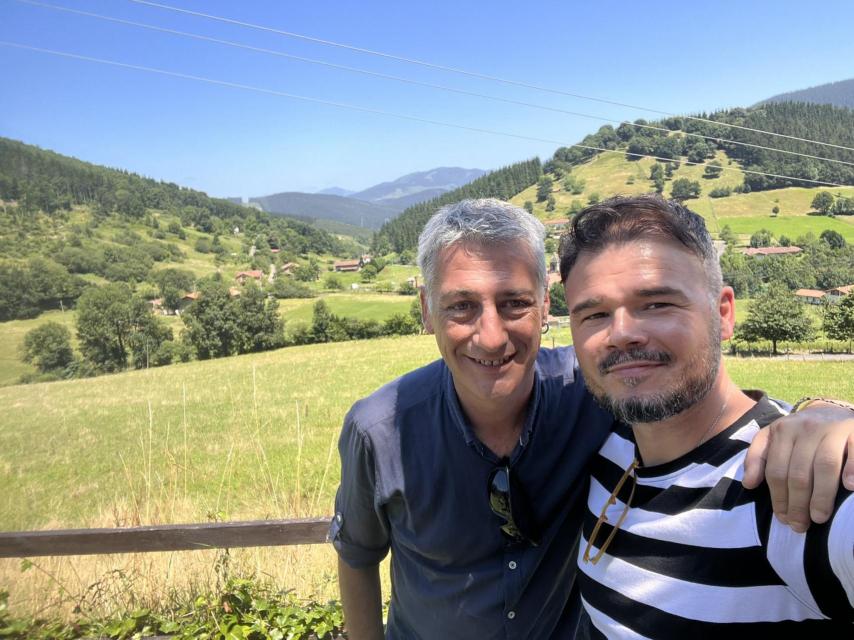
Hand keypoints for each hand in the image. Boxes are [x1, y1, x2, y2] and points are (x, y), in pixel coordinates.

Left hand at [743, 403, 853, 532]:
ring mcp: (832, 429)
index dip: (778, 498)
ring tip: (819, 517)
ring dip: (821, 495)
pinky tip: (849, 487)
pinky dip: (852, 469)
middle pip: (799, 472)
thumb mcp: (772, 438)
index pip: (777, 470)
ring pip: (825, 465)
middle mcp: (806, 428)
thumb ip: (757, 458)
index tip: (783, 520)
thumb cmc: (798, 433)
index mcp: (782, 431)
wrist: (830, 409)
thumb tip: (748, 484)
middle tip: (800, 526)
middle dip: (798, 503)